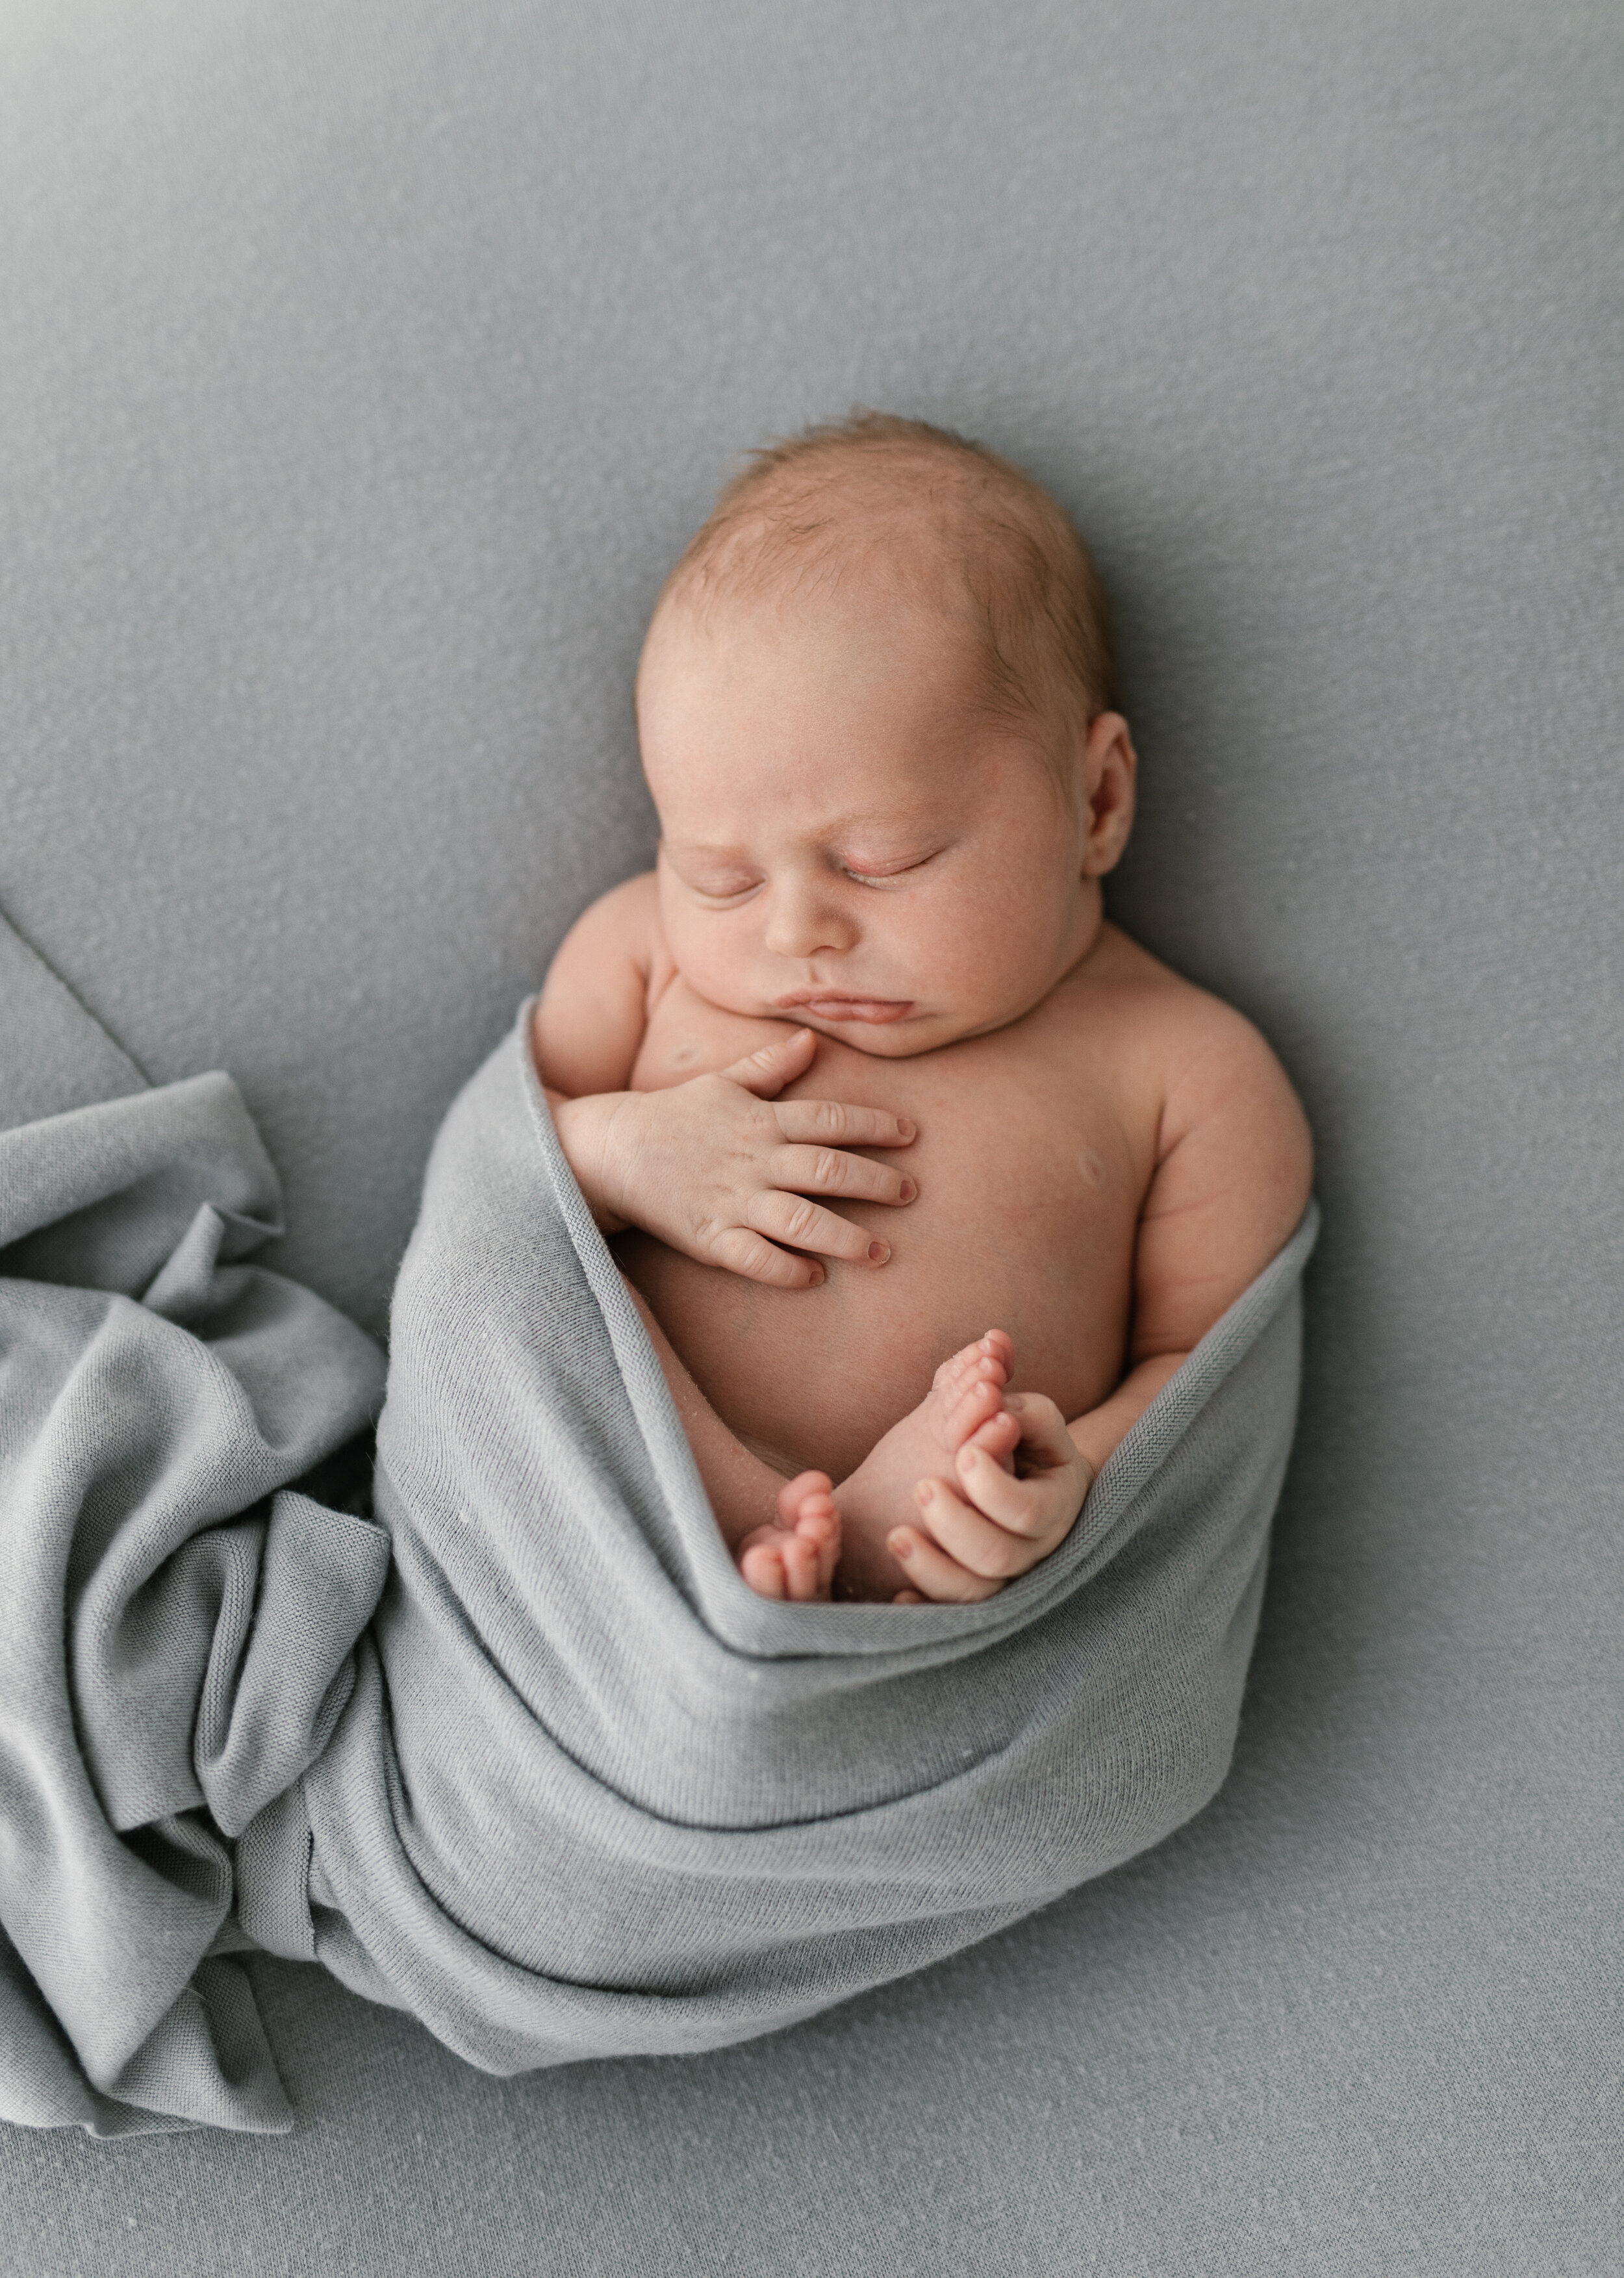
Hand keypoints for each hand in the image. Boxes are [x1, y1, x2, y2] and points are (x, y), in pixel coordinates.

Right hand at [554, 1027, 917, 1287]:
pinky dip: (787, 1269)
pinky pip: (755, 1259)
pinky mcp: (710, 1238)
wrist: (611, 1149)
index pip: (830, 1120)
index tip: (910, 1135)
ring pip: (801, 1220)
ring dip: (846, 1237)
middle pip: (828, 1170)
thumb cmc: (674, 1114)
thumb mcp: (722, 1081)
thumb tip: (811, 1039)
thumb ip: (770, 1065)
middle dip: (875, 1182)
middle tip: (911, 1194)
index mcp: (762, 1120)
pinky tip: (814, 1277)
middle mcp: (754, 1160)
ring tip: (881, 1252)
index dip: (874, 1125)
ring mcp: (733, 1201)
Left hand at [885, 1393, 1093, 1602]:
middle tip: (922, 1487)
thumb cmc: (1027, 1439)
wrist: (1028, 1476)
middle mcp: (1034, 1550)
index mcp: (1056, 1506)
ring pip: (973, 1592)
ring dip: (931, 1567)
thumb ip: (1015, 1404)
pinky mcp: (973, 1587)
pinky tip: (898, 1594)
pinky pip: (949, 1611)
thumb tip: (992, 1388)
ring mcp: (1005, 1576)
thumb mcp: (1030, 1416)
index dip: (992, 1487)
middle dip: (955, 1524)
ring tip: (896, 1536)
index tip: (961, 1453)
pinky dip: (923, 1604)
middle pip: (998, 1557)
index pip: (1028, 1511)